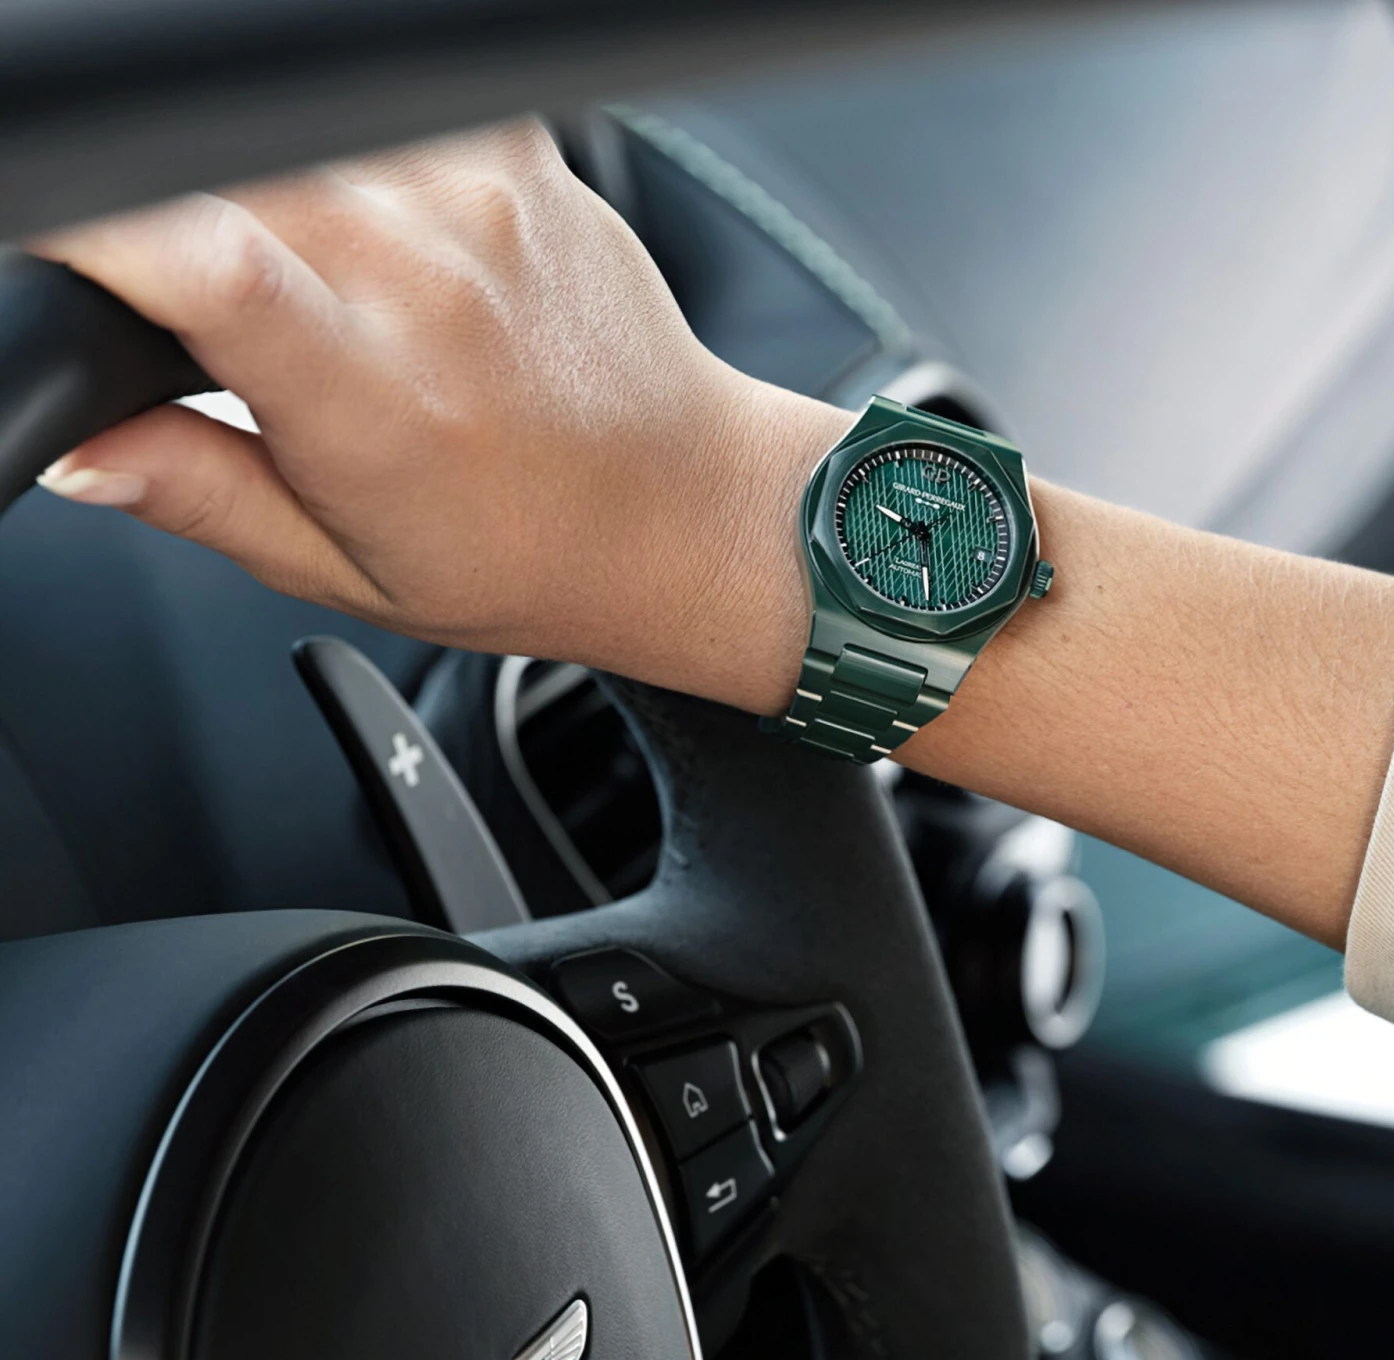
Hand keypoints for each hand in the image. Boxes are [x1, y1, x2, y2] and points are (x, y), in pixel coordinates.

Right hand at [32, 121, 847, 711]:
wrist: (677, 511)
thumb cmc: (520, 555)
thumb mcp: (342, 567)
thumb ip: (200, 493)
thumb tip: (76, 448)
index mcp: (372, 405)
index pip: (203, 263)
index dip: (101, 231)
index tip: (63, 242)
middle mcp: (424, 282)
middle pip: (218, 175)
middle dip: (173, 224)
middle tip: (228, 323)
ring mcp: (471, 198)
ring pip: (284, 136)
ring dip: (263, 197)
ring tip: (336, 301)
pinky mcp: (509, 147)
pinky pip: (370, 106)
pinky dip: (344, 161)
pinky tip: (392, 249)